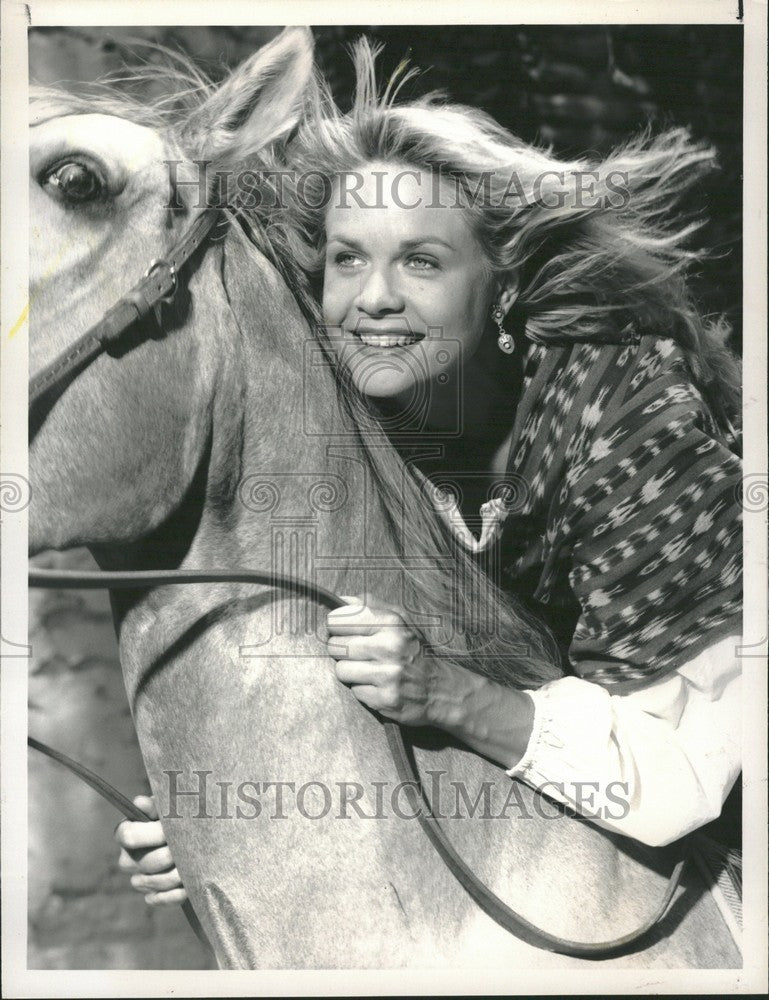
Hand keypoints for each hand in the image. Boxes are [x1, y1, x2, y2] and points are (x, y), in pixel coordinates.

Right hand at [114, 794, 186, 905]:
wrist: (193, 837)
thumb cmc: (177, 817)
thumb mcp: (169, 807)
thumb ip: (157, 805)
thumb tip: (140, 802)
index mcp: (127, 832)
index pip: (128, 836)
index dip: (152, 834)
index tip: (171, 831)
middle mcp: (127, 858)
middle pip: (147, 862)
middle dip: (172, 855)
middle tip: (190, 847)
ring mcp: (139, 879)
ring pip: (157, 882)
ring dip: (179, 874)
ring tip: (194, 863)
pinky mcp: (151, 895)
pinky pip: (160, 899)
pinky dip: (177, 894)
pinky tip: (189, 884)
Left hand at [326, 595, 439, 725]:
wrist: (440, 687)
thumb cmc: (414, 650)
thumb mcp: (400, 619)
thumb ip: (370, 605)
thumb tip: (340, 599)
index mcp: (391, 623)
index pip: (338, 619)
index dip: (337, 625)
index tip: (343, 630)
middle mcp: (390, 647)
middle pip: (335, 646)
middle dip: (341, 649)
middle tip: (358, 652)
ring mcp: (388, 675)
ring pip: (341, 670)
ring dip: (350, 671)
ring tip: (367, 669)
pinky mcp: (385, 699)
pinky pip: (354, 691)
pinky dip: (362, 689)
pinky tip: (377, 684)